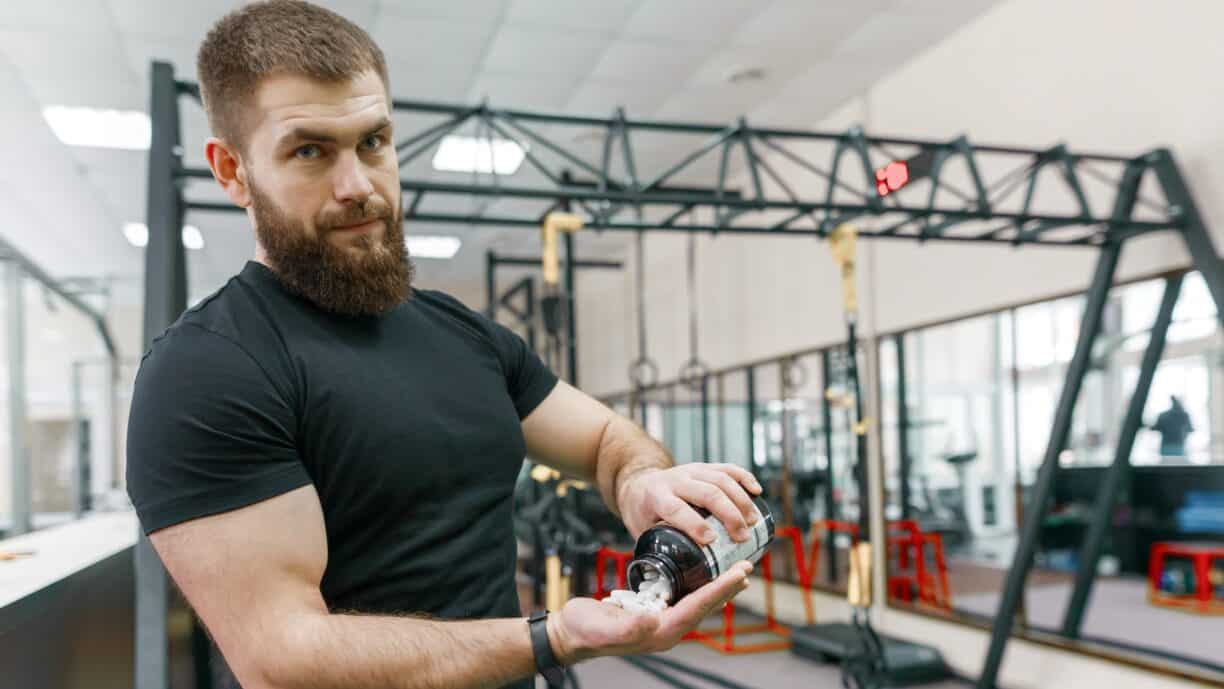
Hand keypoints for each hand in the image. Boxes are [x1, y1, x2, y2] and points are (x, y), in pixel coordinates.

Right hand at [547, 561, 752, 663]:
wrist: (569, 635)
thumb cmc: (584, 631)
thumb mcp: (602, 627)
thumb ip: (627, 626)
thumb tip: (652, 620)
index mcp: (659, 632)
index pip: (697, 607)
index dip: (719, 590)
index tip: (739, 573)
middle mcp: (665, 629)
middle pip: (704, 605)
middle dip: (726, 587)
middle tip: (747, 567)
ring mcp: (659, 622)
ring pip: (696, 601)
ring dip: (716, 586)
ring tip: (734, 572)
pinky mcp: (652, 613)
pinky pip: (682, 597)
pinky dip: (698, 584)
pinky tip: (701, 575)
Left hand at [617, 463, 762, 543]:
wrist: (638, 485)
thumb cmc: (644, 515)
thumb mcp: (643, 534)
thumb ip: (661, 557)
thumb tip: (684, 591)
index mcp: (656, 497)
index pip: (677, 508)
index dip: (694, 524)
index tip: (712, 540)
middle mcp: (675, 480)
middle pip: (706, 492)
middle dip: (728, 514)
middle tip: (742, 537)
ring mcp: (691, 470)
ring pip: (720, 479)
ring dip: (741, 500)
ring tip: (753, 522)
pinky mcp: (704, 467)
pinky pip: (727, 468)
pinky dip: (744, 478)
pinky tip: (757, 492)